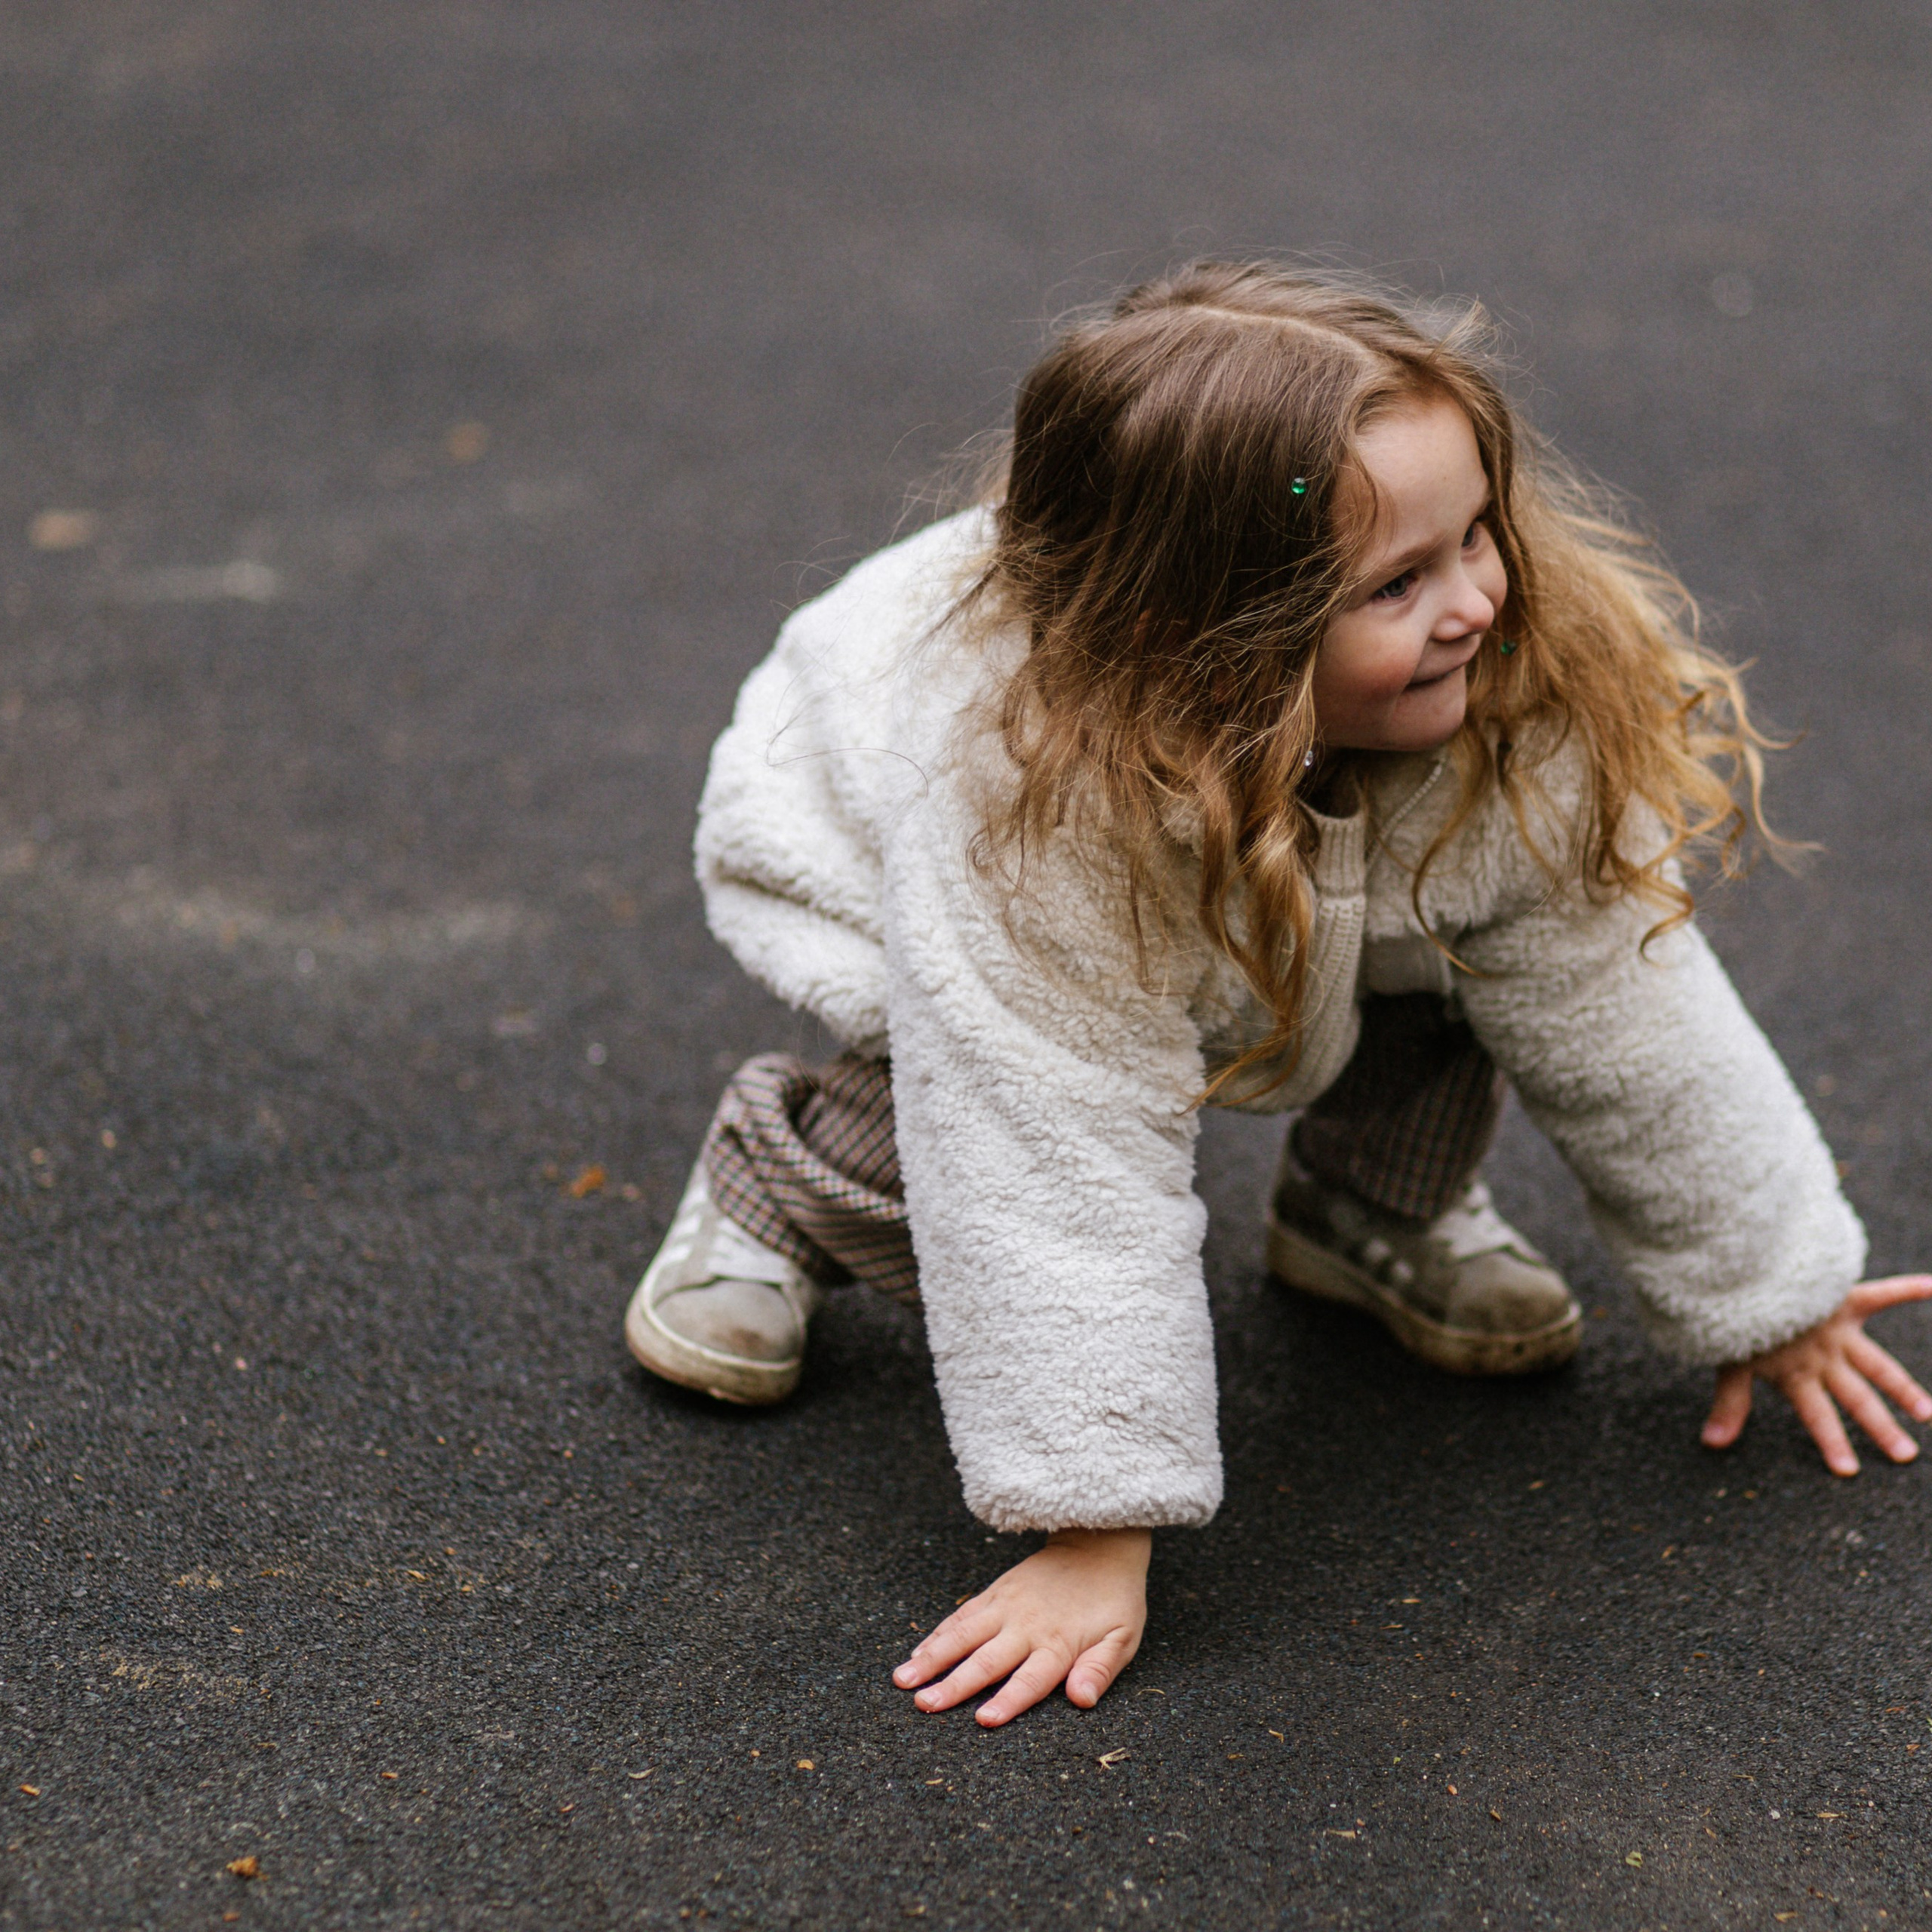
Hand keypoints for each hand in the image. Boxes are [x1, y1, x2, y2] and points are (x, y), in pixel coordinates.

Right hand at [892, 1528, 1149, 1727]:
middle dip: (953, 1685)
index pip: (1031, 1679)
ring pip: (963, 1634)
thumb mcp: (1122, 1637)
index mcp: (1059, 1643)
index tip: (982, 1720)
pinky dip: (937, 1635)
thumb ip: (1100, 1669)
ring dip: (932, 1658)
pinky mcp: (995, 1593)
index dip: (1008, 1701)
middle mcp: (1027, 1625)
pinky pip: (961, 1615)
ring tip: (903, 1679)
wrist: (1097, 1544)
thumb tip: (1083, 1699)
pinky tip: (917, 1653)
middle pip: (986, 1660)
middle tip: (924, 1705)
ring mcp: (1006, 1606)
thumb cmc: (1113, 1599)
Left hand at [1702, 1275, 1931, 1474]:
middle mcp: (1823, 1357)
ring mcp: (1838, 1331)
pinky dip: (1906, 1288)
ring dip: (1904, 1389)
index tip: (1849, 1472)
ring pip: (1878, 1365)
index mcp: (1797, 1373)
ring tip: (1928, 1413)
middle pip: (1857, 1398)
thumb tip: (1710, 1443)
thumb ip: (1730, 1402)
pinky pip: (1880, 1294)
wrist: (1738, 1273)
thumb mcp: (1729, 1362)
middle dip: (1881, 1428)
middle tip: (1906, 1456)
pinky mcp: (1844, 1300)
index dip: (1831, 1442)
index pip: (1817, 1416)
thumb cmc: (1733, 1317)